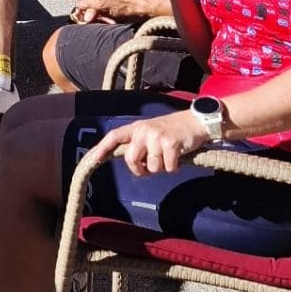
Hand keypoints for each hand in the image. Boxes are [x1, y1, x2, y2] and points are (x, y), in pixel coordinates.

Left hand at [84, 109, 208, 176]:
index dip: (103, 148)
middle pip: (131, 159)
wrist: (195, 122)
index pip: (115, 136)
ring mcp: (157, 136)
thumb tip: (132, 163)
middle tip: (150, 168)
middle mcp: (144, 130)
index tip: (95, 159)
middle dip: (140, 170)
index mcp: (137, 128)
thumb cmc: (172, 131)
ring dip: (161, 167)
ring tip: (168, 156)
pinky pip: (167, 168)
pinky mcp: (171, 143)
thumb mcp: (151, 132)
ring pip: (151, 167)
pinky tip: (178, 157)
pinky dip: (173, 167)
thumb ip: (139, 144)